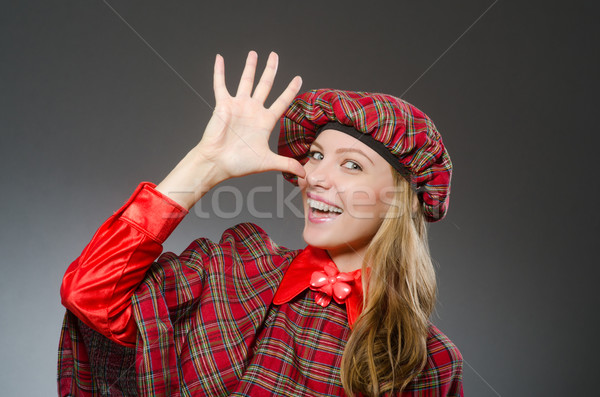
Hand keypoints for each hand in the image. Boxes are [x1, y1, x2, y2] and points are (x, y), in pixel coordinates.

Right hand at [195, 51, 304, 181]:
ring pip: (246, 80)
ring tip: (254, 53)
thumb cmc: (239, 163)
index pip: (281, 101)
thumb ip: (287, 164)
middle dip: (271, 70)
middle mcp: (252, 110)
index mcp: (264, 121)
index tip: (298, 78)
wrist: (217, 163)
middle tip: (275, 55)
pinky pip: (220, 84)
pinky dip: (219, 71)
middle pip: (265, 85)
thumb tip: (304, 175)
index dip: (290, 90)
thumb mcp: (267, 162)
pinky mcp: (223, 104)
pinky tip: (219, 58)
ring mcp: (238, 106)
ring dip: (250, 66)